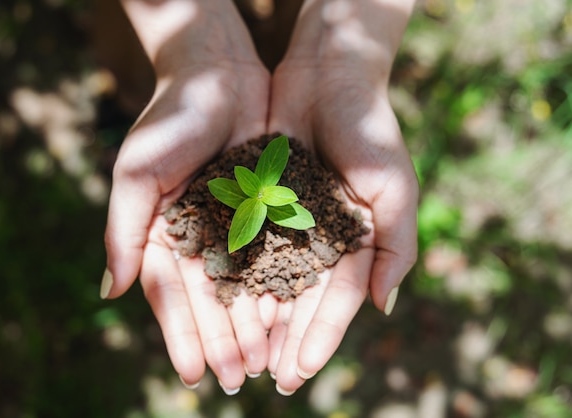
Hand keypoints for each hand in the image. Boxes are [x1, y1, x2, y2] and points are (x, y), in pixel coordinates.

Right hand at [102, 0, 270, 392]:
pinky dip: (279, 287)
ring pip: (245, 286)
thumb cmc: (168, 120)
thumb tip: (112, 291)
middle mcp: (199, 238)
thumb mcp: (137, 174)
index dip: (181, 335)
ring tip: (263, 361)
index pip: (172, 295)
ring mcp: (234, 227)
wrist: (217, 74)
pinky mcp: (267, 211)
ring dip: (252, 324)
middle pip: (211, 300)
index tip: (192, 374)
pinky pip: (274, 256)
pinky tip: (286, 318)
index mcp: (163, 234)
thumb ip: (123, 231)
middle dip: (222, 340)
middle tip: (235, 379)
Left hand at [262, 0, 417, 393]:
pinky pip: (245, 244)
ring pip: (269, 279)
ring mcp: (287, 221)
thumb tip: (383, 308)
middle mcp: (318, 238)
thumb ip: (395, 247)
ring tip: (244, 355)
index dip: (321, 338)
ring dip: (258, 318)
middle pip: (300, 300)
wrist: (328, 75)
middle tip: (269, 380)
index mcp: (354, 242)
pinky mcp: (258, 200)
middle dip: (286, 340)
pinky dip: (236, 274)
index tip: (302, 372)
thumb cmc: (370, 129)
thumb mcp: (394, 188)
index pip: (337, 301)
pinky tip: (224, 305)